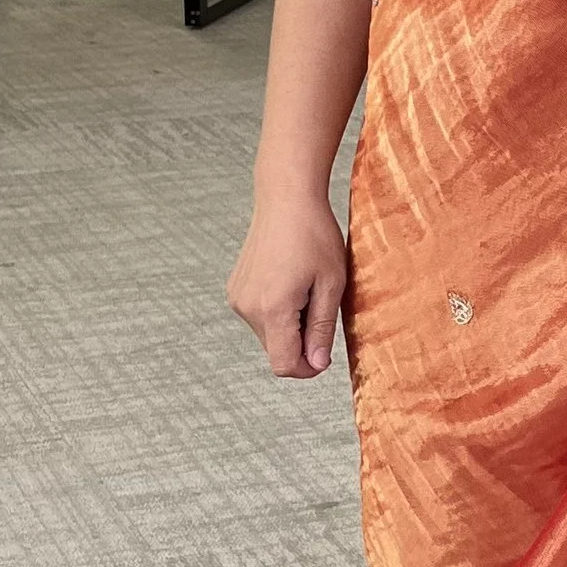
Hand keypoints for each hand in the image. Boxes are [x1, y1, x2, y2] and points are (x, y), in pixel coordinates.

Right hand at [228, 184, 348, 376]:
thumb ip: (322, 329)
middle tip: (319, 303)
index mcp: (273, 308)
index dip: (308, 368)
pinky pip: (259, 316)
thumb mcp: (331, 284)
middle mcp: (248, 307)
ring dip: (289, 325)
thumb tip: (317, 364)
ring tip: (304, 288)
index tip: (324, 352)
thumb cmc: (315, 235)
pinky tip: (289, 281)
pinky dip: (277, 310)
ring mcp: (237, 298)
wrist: (286, 198)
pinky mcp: (235, 289)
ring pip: (268, 334)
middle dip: (301, 341)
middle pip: (276, 350)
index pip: (284, 365)